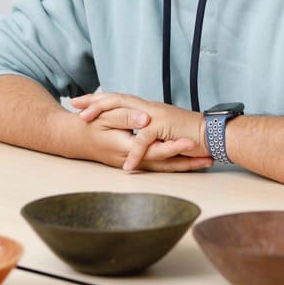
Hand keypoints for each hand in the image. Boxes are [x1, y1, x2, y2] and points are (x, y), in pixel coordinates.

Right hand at [74, 93, 208, 170]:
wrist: (74, 139)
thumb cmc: (88, 126)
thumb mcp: (104, 116)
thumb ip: (126, 116)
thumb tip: (146, 119)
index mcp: (124, 146)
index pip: (153, 148)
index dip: (173, 146)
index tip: (191, 142)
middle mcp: (130, 160)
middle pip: (163, 163)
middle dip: (187, 161)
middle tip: (209, 158)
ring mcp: (132, 163)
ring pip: (162, 168)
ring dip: (184, 166)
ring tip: (207, 162)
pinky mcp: (134, 163)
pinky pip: (157, 167)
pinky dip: (173, 166)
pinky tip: (190, 163)